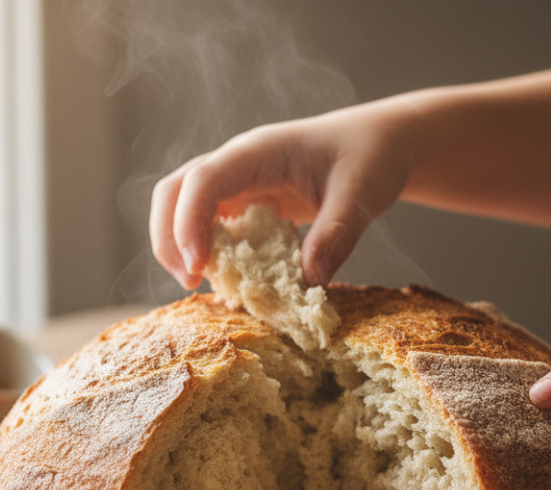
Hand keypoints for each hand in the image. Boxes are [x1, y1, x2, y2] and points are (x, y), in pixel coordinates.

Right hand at [149, 99, 419, 288]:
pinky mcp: (247, 203)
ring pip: (183, 208)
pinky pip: (211, 226)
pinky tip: (228, 283)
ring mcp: (238, 183)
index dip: (189, 223)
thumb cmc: (370, 157)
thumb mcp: (361, 195)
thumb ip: (336, 235)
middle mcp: (238, 164)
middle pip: (173, 192)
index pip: (203, 180)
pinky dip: (209, 253)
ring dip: (180, 246)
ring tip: (202, 285)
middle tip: (190, 281)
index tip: (198, 267)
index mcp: (259, 152)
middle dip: (169, 237)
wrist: (381, 143)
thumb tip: (310, 282)